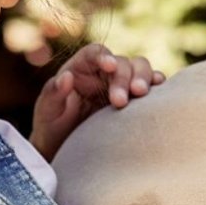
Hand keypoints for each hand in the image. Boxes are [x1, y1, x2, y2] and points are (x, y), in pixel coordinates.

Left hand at [30, 45, 163, 159]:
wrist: (64, 151)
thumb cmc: (51, 129)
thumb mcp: (45, 113)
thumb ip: (52, 94)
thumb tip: (66, 77)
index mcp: (80, 69)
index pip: (95, 53)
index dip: (104, 56)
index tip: (109, 66)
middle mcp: (103, 74)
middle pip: (122, 62)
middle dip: (124, 77)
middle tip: (120, 101)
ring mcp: (121, 85)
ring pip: (140, 70)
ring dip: (144, 79)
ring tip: (141, 95)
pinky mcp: (135, 101)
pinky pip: (151, 88)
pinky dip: (158, 87)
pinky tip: (159, 93)